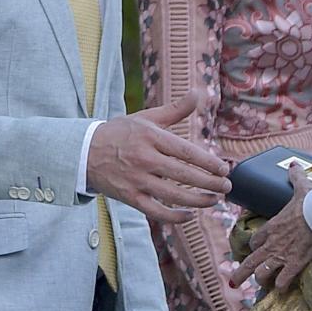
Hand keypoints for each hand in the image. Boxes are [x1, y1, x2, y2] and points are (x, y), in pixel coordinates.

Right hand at [86, 89, 230, 221]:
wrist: (85, 152)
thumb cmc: (120, 133)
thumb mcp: (146, 118)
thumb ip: (174, 110)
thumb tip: (197, 93)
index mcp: (151, 137)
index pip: (186, 152)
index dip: (208, 163)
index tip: (224, 169)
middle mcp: (145, 159)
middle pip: (184, 175)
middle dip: (210, 183)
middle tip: (226, 187)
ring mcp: (136, 180)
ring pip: (173, 196)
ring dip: (198, 201)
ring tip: (214, 200)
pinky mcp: (130, 197)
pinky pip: (156, 212)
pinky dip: (175, 217)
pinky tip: (189, 215)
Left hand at [228, 167, 311, 290]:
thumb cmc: (311, 201)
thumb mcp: (301, 187)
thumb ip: (295, 178)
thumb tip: (293, 167)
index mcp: (271, 227)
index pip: (255, 241)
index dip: (255, 246)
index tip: (256, 249)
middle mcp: (271, 244)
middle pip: (249, 262)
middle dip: (240, 273)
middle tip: (233, 283)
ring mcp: (281, 256)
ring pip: (262, 273)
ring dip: (261, 280)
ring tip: (262, 286)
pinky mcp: (294, 264)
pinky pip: (282, 281)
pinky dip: (281, 286)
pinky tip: (281, 289)